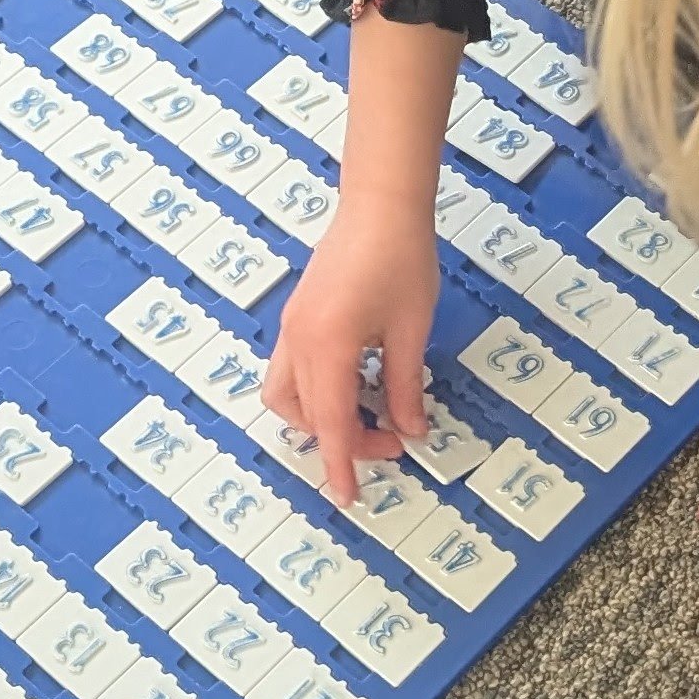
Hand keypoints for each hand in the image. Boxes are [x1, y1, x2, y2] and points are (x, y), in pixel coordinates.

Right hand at [264, 189, 438, 504]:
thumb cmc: (401, 257)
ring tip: (368, 416)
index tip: (349, 495)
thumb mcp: (411, 330)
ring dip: (320, 417)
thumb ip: (406, 386)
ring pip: (287, 395)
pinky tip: (357, 382)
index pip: (331, 424)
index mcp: (326, 347)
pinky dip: (317, 390)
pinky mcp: (298, 315)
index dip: (342, 464)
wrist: (381, 203)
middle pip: (305, 415)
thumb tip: (410, 429)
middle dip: (343, 439)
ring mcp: (292, 326)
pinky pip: (293, 369)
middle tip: (392, 440)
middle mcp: (297, 340)